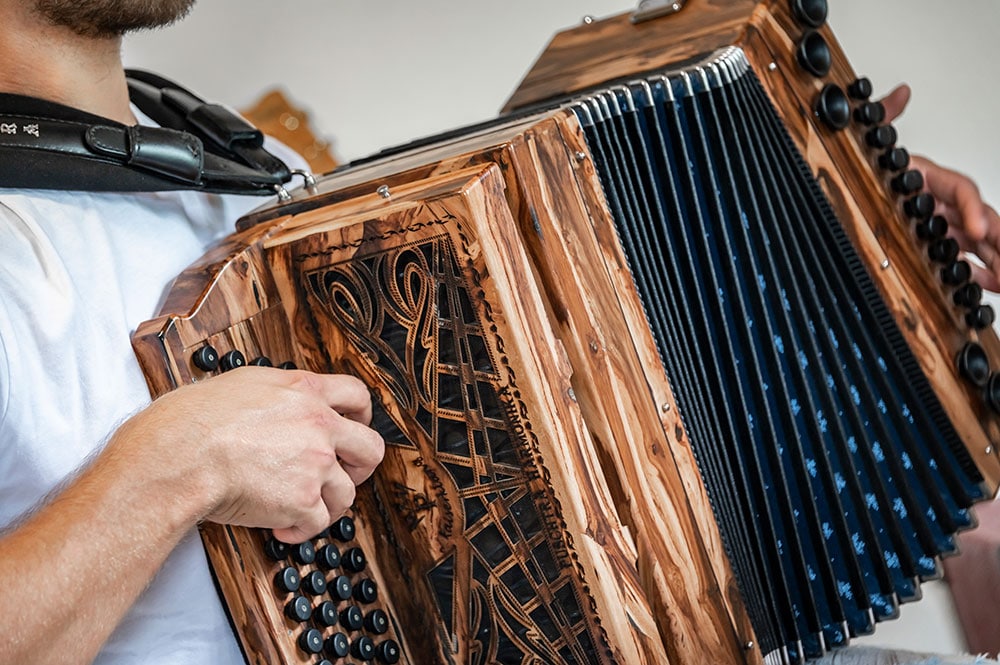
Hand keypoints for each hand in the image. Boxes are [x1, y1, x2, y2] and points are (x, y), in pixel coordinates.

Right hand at [123, 367, 384, 543]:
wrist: (181, 455)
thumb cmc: (193, 420)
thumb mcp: (242, 384)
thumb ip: (276, 394)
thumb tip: (278, 403)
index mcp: (305, 390)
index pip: (356, 395)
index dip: (361, 415)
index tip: (355, 427)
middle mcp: (319, 424)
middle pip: (370, 448)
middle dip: (359, 467)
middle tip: (342, 476)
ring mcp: (316, 463)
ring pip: (346, 492)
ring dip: (326, 504)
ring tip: (301, 509)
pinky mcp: (303, 500)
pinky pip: (319, 522)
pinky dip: (302, 529)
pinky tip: (281, 526)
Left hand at [880, 84, 999, 290]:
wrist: (846, 186)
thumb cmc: (865, 168)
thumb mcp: (870, 141)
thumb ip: (883, 117)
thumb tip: (901, 92)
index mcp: (929, 177)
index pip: (963, 190)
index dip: (974, 208)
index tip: (977, 229)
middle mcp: (939, 200)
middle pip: (979, 220)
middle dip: (997, 239)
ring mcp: (939, 222)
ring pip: (977, 242)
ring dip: (995, 259)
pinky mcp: (933, 242)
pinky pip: (961, 257)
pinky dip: (976, 272)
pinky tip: (990, 284)